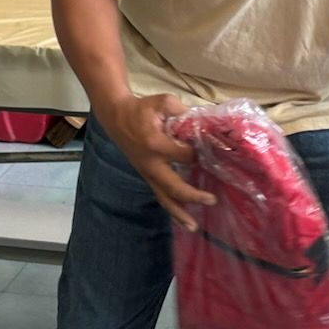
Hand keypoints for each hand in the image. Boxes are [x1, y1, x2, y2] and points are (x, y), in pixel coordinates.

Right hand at [102, 91, 216, 230]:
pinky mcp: (145, 175)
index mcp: (156, 144)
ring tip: (193, 227)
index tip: (211, 152)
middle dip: (193, 196)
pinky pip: (160, 194)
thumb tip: (203, 124)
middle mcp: (151, 163)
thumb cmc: (141, 109)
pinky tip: (182, 217)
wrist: (116, 117)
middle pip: (173, 186)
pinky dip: (172, 207)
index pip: (185, 156)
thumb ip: (182, 110)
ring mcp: (146, 172)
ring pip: (164, 197)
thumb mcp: (162, 101)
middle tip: (212, 200)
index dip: (199, 155)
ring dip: (179, 213)